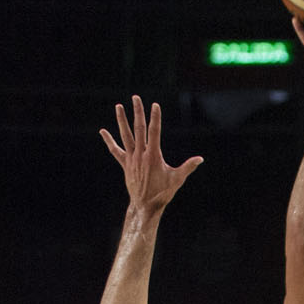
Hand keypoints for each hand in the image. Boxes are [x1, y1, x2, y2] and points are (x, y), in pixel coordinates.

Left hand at [99, 96, 202, 214]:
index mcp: (153, 156)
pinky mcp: (125, 164)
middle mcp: (141, 155)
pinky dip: (109, 141)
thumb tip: (200, 159)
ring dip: (122, 120)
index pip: (154, 132)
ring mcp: (131, 159)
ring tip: (118, 106)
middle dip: (138, 112)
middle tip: (135, 97)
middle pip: (139, 129)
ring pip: (126, 136)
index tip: (155, 105)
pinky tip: (103, 131)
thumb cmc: (163, 193)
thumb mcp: (177, 179)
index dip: (155, 118)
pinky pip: (115, 151)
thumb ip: (188, 167)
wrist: (145, 206)